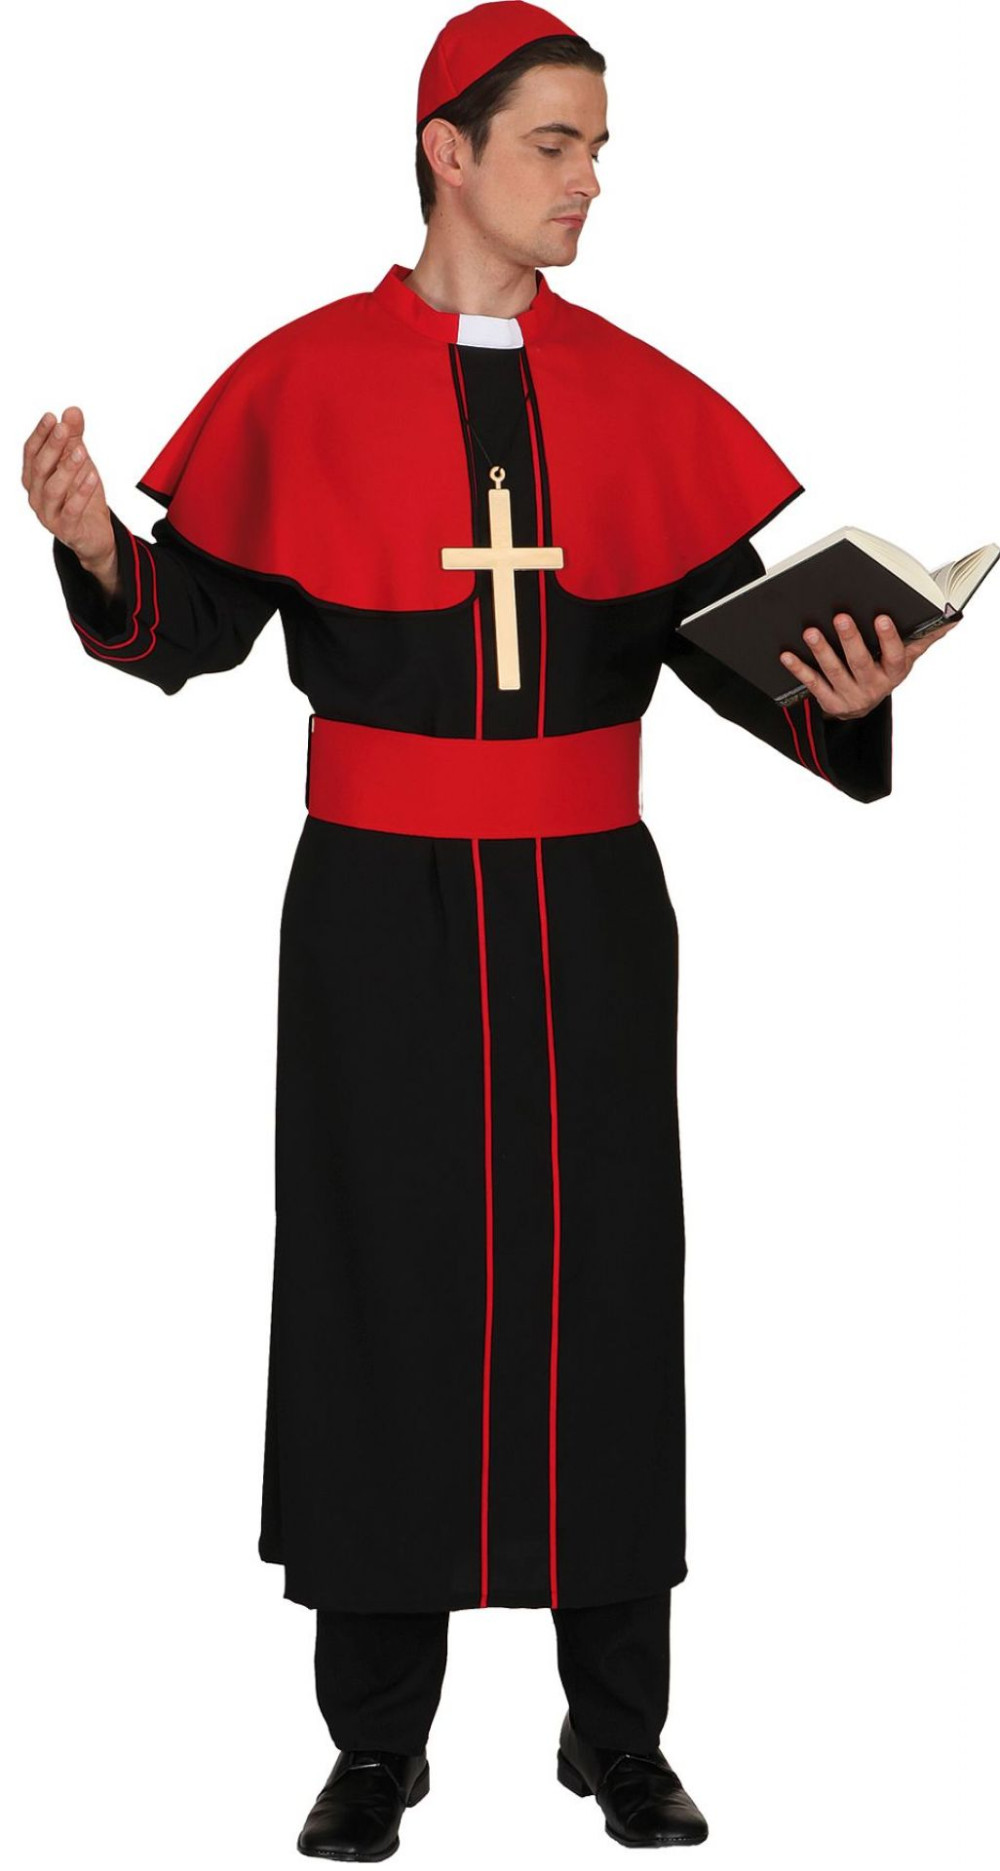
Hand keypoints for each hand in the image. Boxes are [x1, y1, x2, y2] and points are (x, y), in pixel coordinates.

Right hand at [23, 406, 116, 584]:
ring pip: (52, 489)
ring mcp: (48, 514)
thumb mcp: (80, 463)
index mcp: (34, 477)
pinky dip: (81, 493)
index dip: (40, 434)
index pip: (31, 452)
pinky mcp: (65, 529)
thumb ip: (75, 438)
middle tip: (64, 428)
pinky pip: (71, 510)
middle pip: (40, 468)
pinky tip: (92, 477)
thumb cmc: (81, 497)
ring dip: (66, 468)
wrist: (94, 535)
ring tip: (82, 452)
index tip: (52, 417)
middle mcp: (36, 495)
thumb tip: (72, 411)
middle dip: (52, 446)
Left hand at [779, 610, 960, 718]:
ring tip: (810, 631)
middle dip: (850, 639)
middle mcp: (874, 686)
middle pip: (861, 662)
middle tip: (840, 616)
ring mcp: (850, 696)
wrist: (864, 705)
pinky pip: (813, 684)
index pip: (895, 655)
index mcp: (895, 671)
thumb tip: (950, 619)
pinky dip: (799, 669)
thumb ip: (924, 637)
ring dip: (821, 651)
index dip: (888, 638)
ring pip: (834, 672)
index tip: (881, 617)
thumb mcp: (906, 656)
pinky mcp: (830, 703)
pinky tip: (786, 654)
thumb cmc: (885, 669)